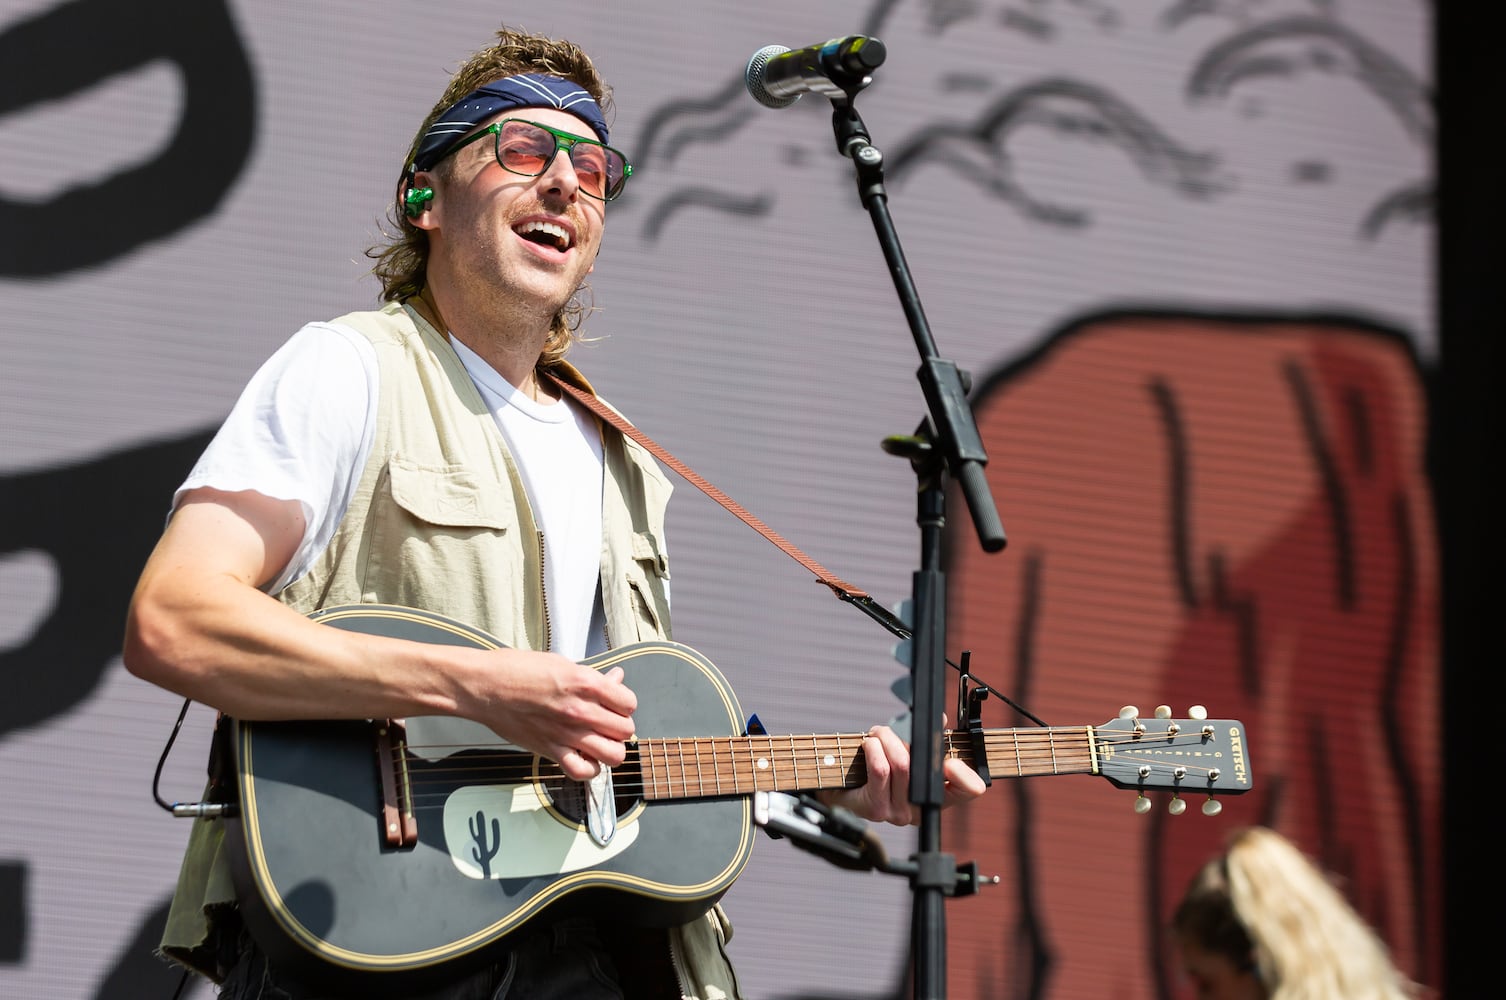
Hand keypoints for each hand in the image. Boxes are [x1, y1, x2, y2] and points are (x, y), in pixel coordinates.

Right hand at [471, 653, 637, 780]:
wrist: (485, 686)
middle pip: (625, 730)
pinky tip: (585, 757)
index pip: (629, 702)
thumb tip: (616, 679)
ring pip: (614, 755)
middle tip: (607, 721)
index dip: (624, 703)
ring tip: (600, 740)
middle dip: (620, 726)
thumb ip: (592, 677)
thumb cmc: (517, 670)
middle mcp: (580, 710)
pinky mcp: (551, 750)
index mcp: (585, 683)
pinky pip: (584, 771)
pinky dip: (589, 768)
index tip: (614, 703)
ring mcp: (567, 733)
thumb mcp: (560, 663)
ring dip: (611, 749)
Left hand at [823, 718, 986, 825]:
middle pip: (925, 765)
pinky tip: (869, 744)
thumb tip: (940, 719)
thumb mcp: (906, 754)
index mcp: (937, 797)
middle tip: (891, 729)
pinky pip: (881, 770)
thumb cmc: (877, 771)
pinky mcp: (876, 808)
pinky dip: (874, 748)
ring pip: (902, 764)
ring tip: (878, 733)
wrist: (842, 792)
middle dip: (905, 737)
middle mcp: (921, 809)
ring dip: (887, 738)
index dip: (966, 773)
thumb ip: (927, 739)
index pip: (969, 789)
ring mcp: (899, 812)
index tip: (951, 760)